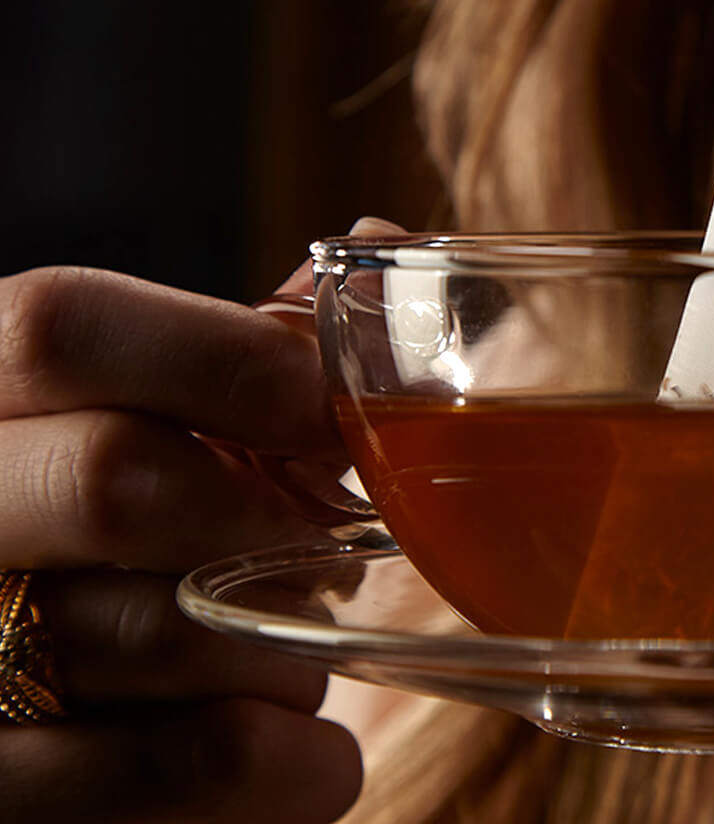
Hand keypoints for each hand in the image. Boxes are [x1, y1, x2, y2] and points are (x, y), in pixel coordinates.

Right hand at [0, 258, 363, 821]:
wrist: (15, 694)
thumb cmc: (96, 538)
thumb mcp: (124, 419)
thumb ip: (232, 345)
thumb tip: (380, 242)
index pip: (60, 328)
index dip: (226, 360)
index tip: (327, 413)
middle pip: (117, 479)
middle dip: (267, 516)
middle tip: (324, 546)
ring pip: (164, 631)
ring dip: (288, 644)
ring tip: (293, 644)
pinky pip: (174, 770)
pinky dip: (292, 761)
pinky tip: (312, 749)